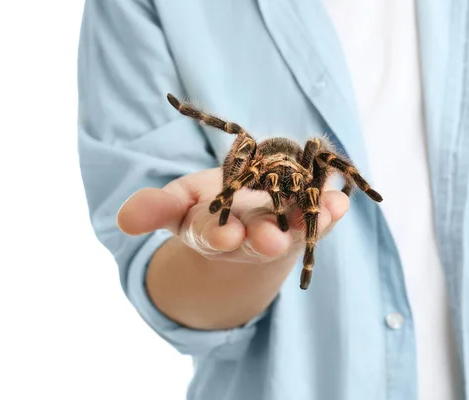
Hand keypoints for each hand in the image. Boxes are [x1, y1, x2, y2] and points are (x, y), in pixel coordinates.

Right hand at [117, 167, 349, 264]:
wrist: (244, 220)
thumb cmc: (207, 209)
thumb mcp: (176, 207)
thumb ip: (154, 210)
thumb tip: (124, 219)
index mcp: (215, 233)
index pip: (213, 237)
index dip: (218, 237)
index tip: (224, 237)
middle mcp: (251, 234)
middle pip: (259, 238)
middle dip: (265, 238)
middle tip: (272, 241)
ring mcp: (282, 225)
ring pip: (297, 227)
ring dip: (312, 222)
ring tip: (328, 212)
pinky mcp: (306, 214)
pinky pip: (321, 212)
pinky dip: (332, 208)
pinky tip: (343, 198)